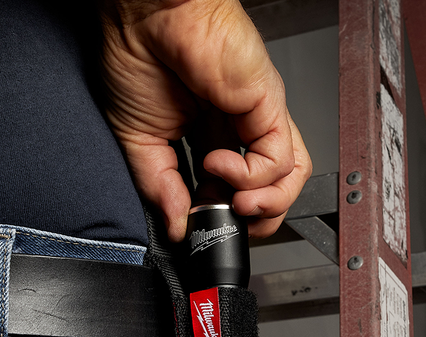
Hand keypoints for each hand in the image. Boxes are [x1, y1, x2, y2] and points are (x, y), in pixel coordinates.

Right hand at [99, 0, 311, 241]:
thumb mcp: (139, 141)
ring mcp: (256, 119)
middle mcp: (238, 131)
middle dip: (251, 221)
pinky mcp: (268, 106)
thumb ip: (160, 187)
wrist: (142, 14)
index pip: (229, 192)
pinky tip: (216, 166)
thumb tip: (177, 226)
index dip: (219, 216)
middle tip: (225, 225)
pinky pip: (278, 162)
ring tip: (234, 206)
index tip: (198, 224)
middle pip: (268, 192)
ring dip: (264, 209)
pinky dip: (248, 177)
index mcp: (208, 137)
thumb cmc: (138, 55)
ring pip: (288, 181)